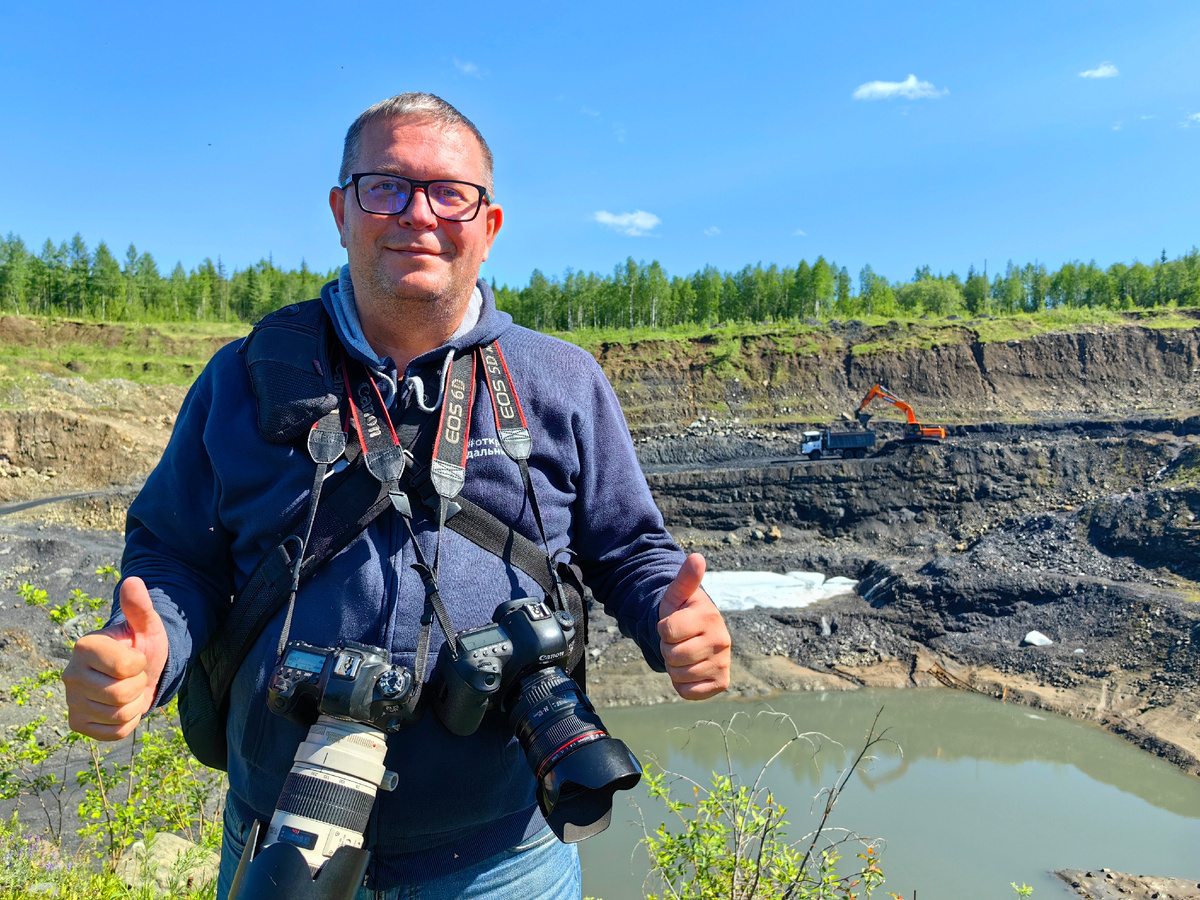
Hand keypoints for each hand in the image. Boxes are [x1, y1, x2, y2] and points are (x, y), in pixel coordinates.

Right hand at [63, 577, 167, 739]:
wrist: (137, 672)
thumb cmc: (141, 645)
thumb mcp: (146, 625)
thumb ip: (140, 606)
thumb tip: (132, 582)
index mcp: (84, 647)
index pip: (126, 667)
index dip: (140, 664)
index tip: (136, 658)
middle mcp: (70, 674)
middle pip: (122, 694)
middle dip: (139, 685)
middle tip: (133, 676)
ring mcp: (71, 701)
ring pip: (120, 714)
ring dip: (135, 704)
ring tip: (128, 689)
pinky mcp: (77, 724)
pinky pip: (115, 732)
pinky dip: (128, 722)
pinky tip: (122, 707)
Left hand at [657, 553, 730, 699]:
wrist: (696, 635)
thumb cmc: (683, 612)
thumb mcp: (679, 594)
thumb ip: (686, 578)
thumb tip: (696, 557)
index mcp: (710, 617)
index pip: (666, 631)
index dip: (663, 629)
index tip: (672, 624)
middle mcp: (722, 640)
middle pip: (672, 655)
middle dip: (667, 649)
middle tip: (678, 641)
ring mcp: (723, 663)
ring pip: (678, 675)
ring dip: (674, 666)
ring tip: (684, 653)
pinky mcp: (721, 682)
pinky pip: (688, 692)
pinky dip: (682, 685)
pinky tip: (690, 670)